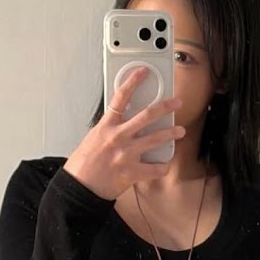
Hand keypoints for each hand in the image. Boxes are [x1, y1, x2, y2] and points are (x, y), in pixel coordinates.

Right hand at [64, 65, 184, 200]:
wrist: (79, 187)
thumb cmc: (83, 165)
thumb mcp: (93, 138)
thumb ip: (109, 129)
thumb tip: (122, 122)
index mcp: (106, 126)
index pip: (120, 97)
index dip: (133, 81)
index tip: (143, 72)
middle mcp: (118, 137)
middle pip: (146, 116)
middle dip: (165, 107)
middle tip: (176, 102)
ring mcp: (127, 154)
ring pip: (155, 139)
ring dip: (171, 133)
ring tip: (180, 131)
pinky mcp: (132, 171)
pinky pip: (155, 168)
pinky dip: (162, 167)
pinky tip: (165, 165)